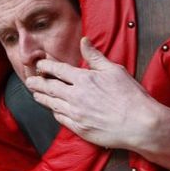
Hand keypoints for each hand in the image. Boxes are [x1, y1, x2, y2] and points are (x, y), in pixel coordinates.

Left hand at [25, 37, 162, 149]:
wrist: (140, 124)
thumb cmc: (131, 96)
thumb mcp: (114, 70)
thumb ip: (95, 56)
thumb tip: (84, 41)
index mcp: (84, 79)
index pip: (58, 70)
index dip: (46, 67)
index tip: (39, 65)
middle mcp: (76, 96)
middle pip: (49, 88)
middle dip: (37, 83)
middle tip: (29, 81)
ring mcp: (76, 114)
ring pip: (52, 104)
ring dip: (42, 98)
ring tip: (35, 95)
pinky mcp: (79, 128)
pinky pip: (61, 119)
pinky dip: (55, 112)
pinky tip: (53, 110)